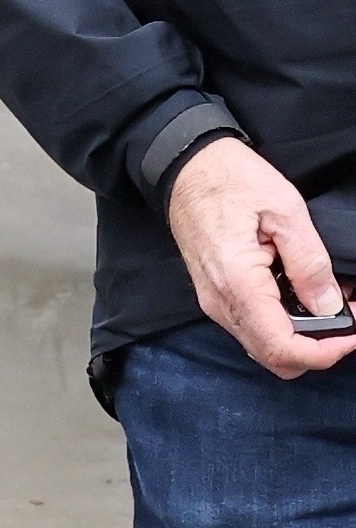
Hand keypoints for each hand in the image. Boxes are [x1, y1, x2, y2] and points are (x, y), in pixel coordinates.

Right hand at [167, 138, 355, 380]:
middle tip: (347, 319)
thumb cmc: (231, 181)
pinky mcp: (215, 296)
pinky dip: (283, 326)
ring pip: (263, 347)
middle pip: (273, 358)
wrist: (187, 169)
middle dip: (317, 349)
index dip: (323, 352)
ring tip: (331, 306)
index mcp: (238, 283)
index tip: (352, 334)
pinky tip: (303, 300)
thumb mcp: (285, 210)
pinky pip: (252, 329)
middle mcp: (220, 303)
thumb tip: (328, 305)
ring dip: (301, 339)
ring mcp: (214, 302)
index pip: (281, 347)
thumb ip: (309, 262)